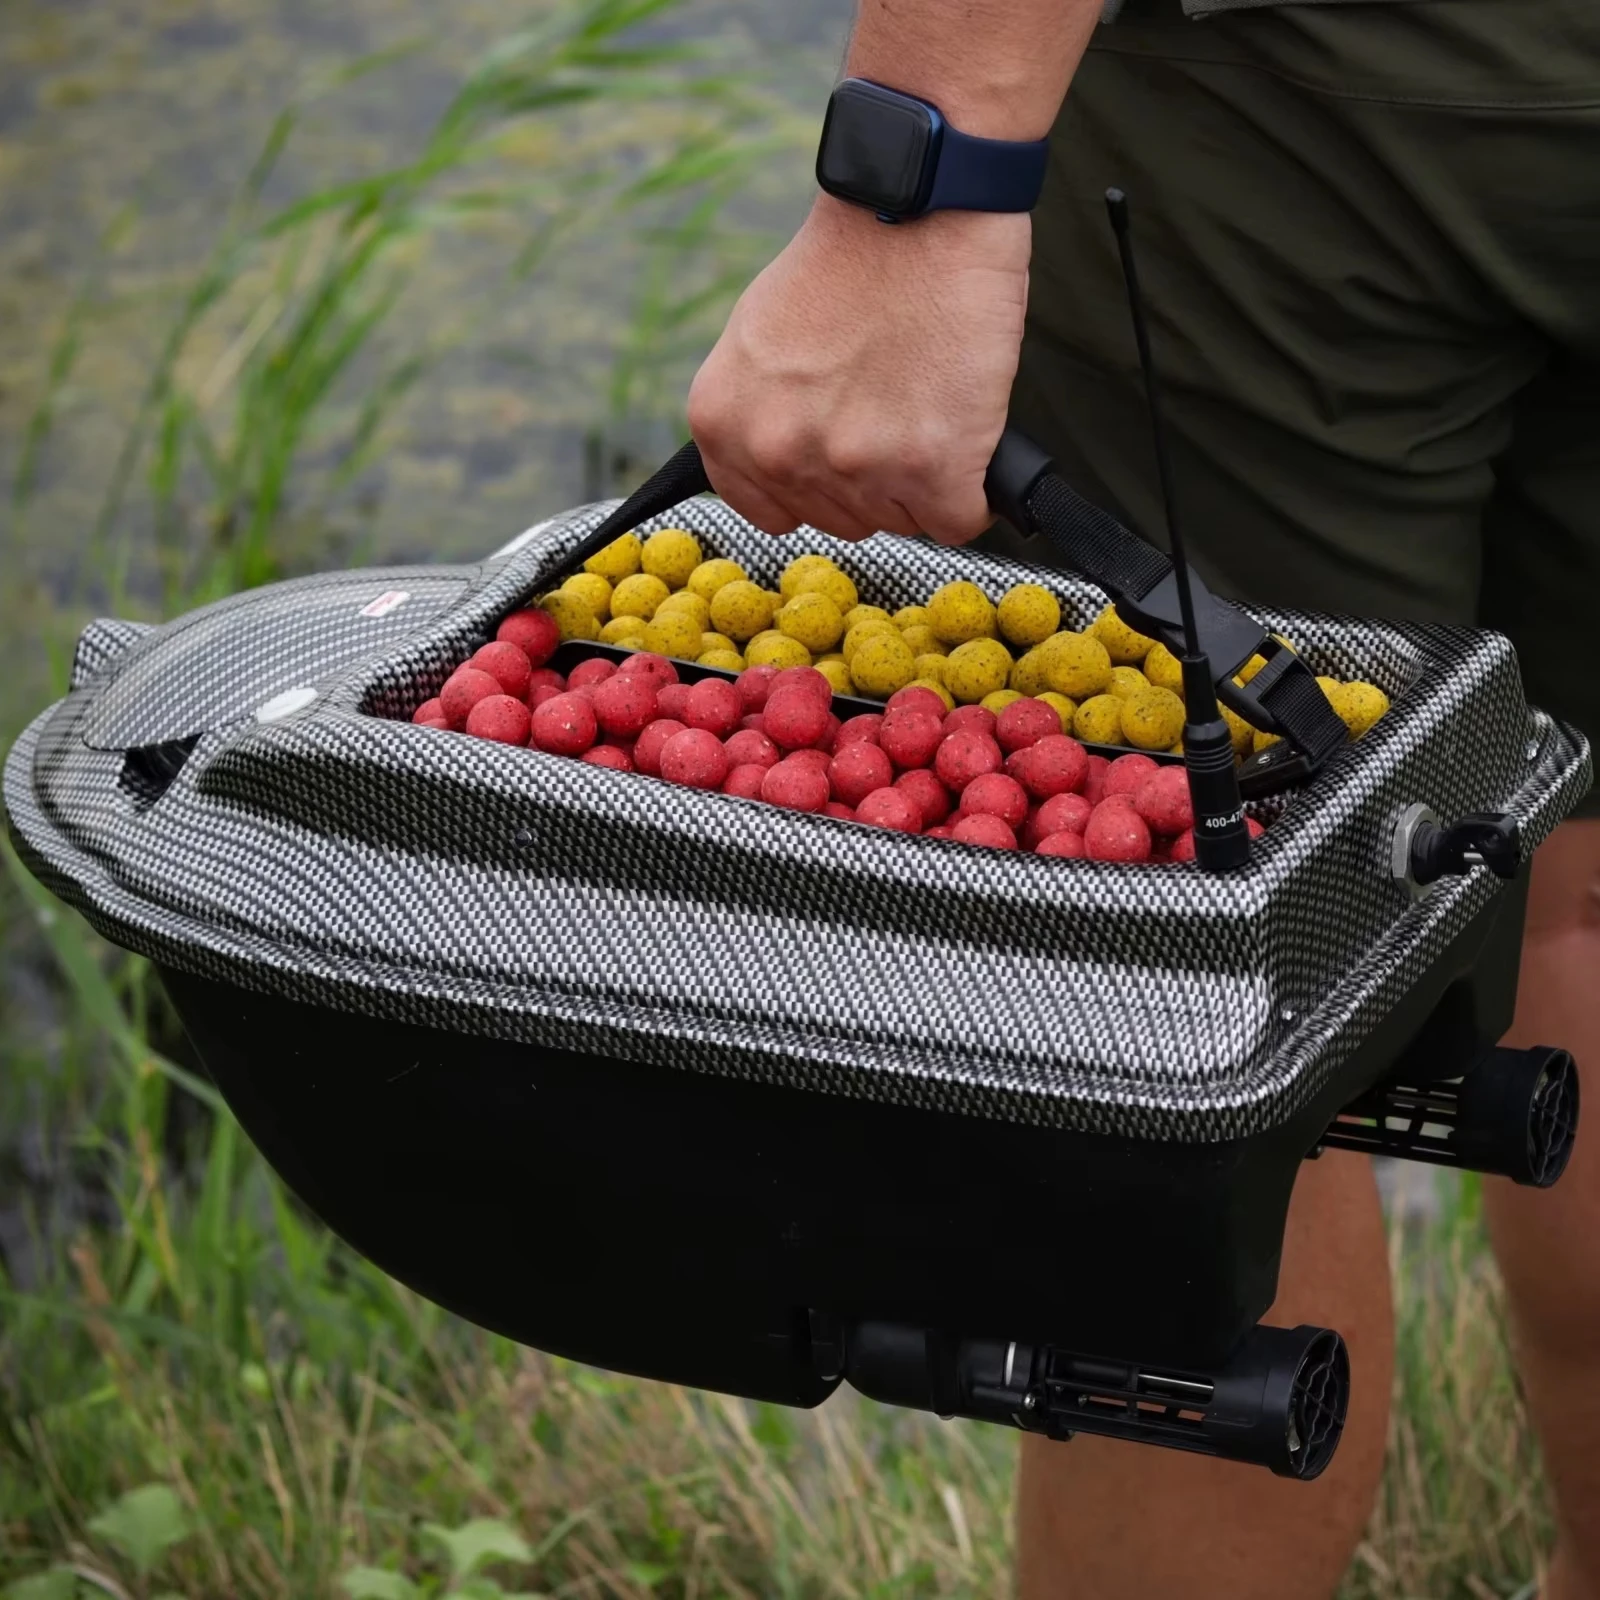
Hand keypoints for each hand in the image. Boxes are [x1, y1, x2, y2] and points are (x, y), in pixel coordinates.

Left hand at [688, 196, 1029, 543]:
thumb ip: (758, 413)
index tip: (841, 449)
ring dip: (924, 478)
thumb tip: (780, 466)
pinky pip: (959, 520)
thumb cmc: (849, 260)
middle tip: (896, 402)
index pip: (770, 513)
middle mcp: (778, 453)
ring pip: (902, 520)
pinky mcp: (932, 470)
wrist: (920, 207)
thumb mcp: (756, 338)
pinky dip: (974, 490)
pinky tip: (969, 434)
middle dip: (874, 477)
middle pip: (843, 520)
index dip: (815, 484)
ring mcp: (853, 467)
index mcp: (724, 424)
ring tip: (929, 400)